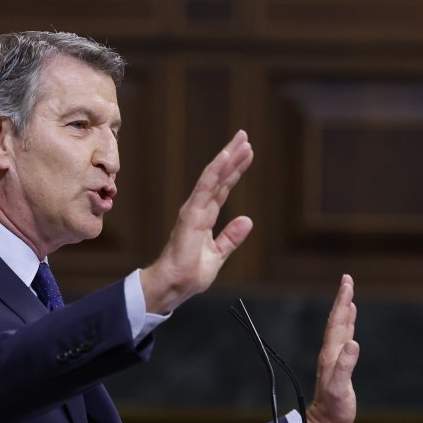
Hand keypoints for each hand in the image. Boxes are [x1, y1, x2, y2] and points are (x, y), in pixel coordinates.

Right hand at [140, 131, 253, 313]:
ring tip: (241, 141)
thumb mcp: (218, 254)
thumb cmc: (191, 273)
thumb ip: (231, 237)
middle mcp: (199, 209)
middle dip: (232, 157)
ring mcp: (194, 210)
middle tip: (245, 136)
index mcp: (205, 217)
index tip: (247, 153)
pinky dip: (215, 172)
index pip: (222, 188)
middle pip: (219, 178)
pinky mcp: (191, 215)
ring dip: (227, 158)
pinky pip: (205, 189)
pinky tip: (225, 158)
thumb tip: (247, 221)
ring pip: (213, 178)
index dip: (235, 171)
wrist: (175, 286)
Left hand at [306, 275, 358, 422]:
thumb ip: (345, 366)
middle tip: (348, 280)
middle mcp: (331, 352)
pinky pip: (344, 338)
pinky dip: (348, 325)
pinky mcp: (339, 365)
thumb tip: (353, 343)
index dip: (342, 302)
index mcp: (331, 355)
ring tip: (349, 294)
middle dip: (343, 299)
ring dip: (345, 310)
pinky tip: (351, 321)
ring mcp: (334, 358)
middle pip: (337, 320)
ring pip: (340, 328)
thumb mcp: (340, 389)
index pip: (338, 322)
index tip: (347, 283)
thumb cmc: (334, 409)